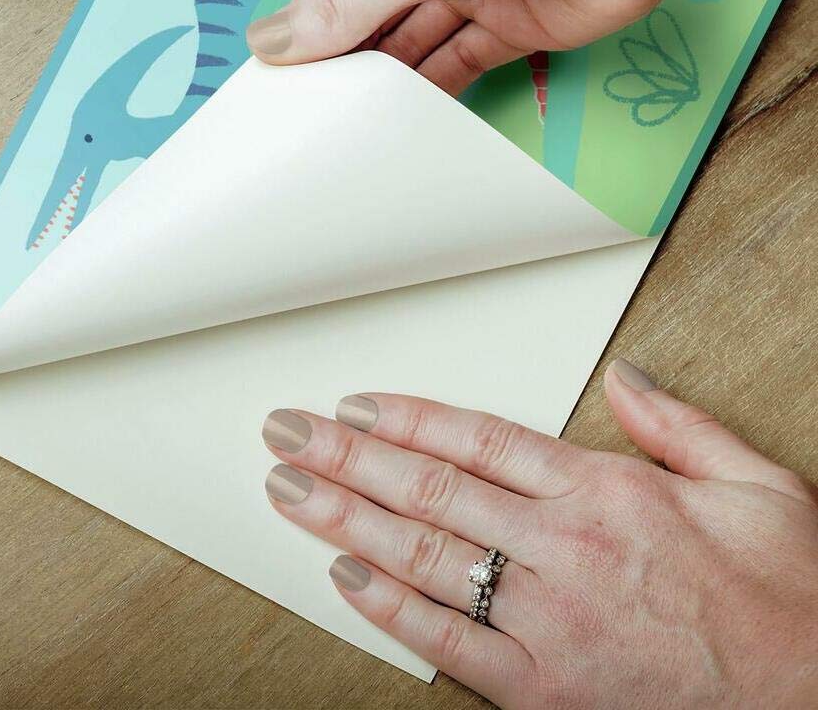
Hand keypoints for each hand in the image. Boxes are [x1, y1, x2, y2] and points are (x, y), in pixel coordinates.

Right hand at [247, 0, 817, 96]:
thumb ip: (342, 7)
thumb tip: (269, 42)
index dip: (303, 30)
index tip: (278, 84)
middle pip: (369, 17)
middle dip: (345, 62)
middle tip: (310, 118)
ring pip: (413, 46)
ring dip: (387, 83)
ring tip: (349, 130)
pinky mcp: (509, 28)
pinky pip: (458, 66)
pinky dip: (434, 93)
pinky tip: (404, 124)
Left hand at [261, 361, 817, 707]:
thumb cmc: (787, 597)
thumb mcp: (754, 482)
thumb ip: (675, 422)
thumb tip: (623, 377)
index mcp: (605, 492)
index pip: (478, 439)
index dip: (406, 418)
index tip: (353, 405)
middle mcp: (565, 550)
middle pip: (431, 489)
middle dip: (346, 458)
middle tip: (287, 436)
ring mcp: (550, 621)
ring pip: (424, 557)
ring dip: (345, 520)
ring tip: (290, 492)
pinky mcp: (546, 690)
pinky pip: (451, 644)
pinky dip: (391, 611)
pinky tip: (345, 580)